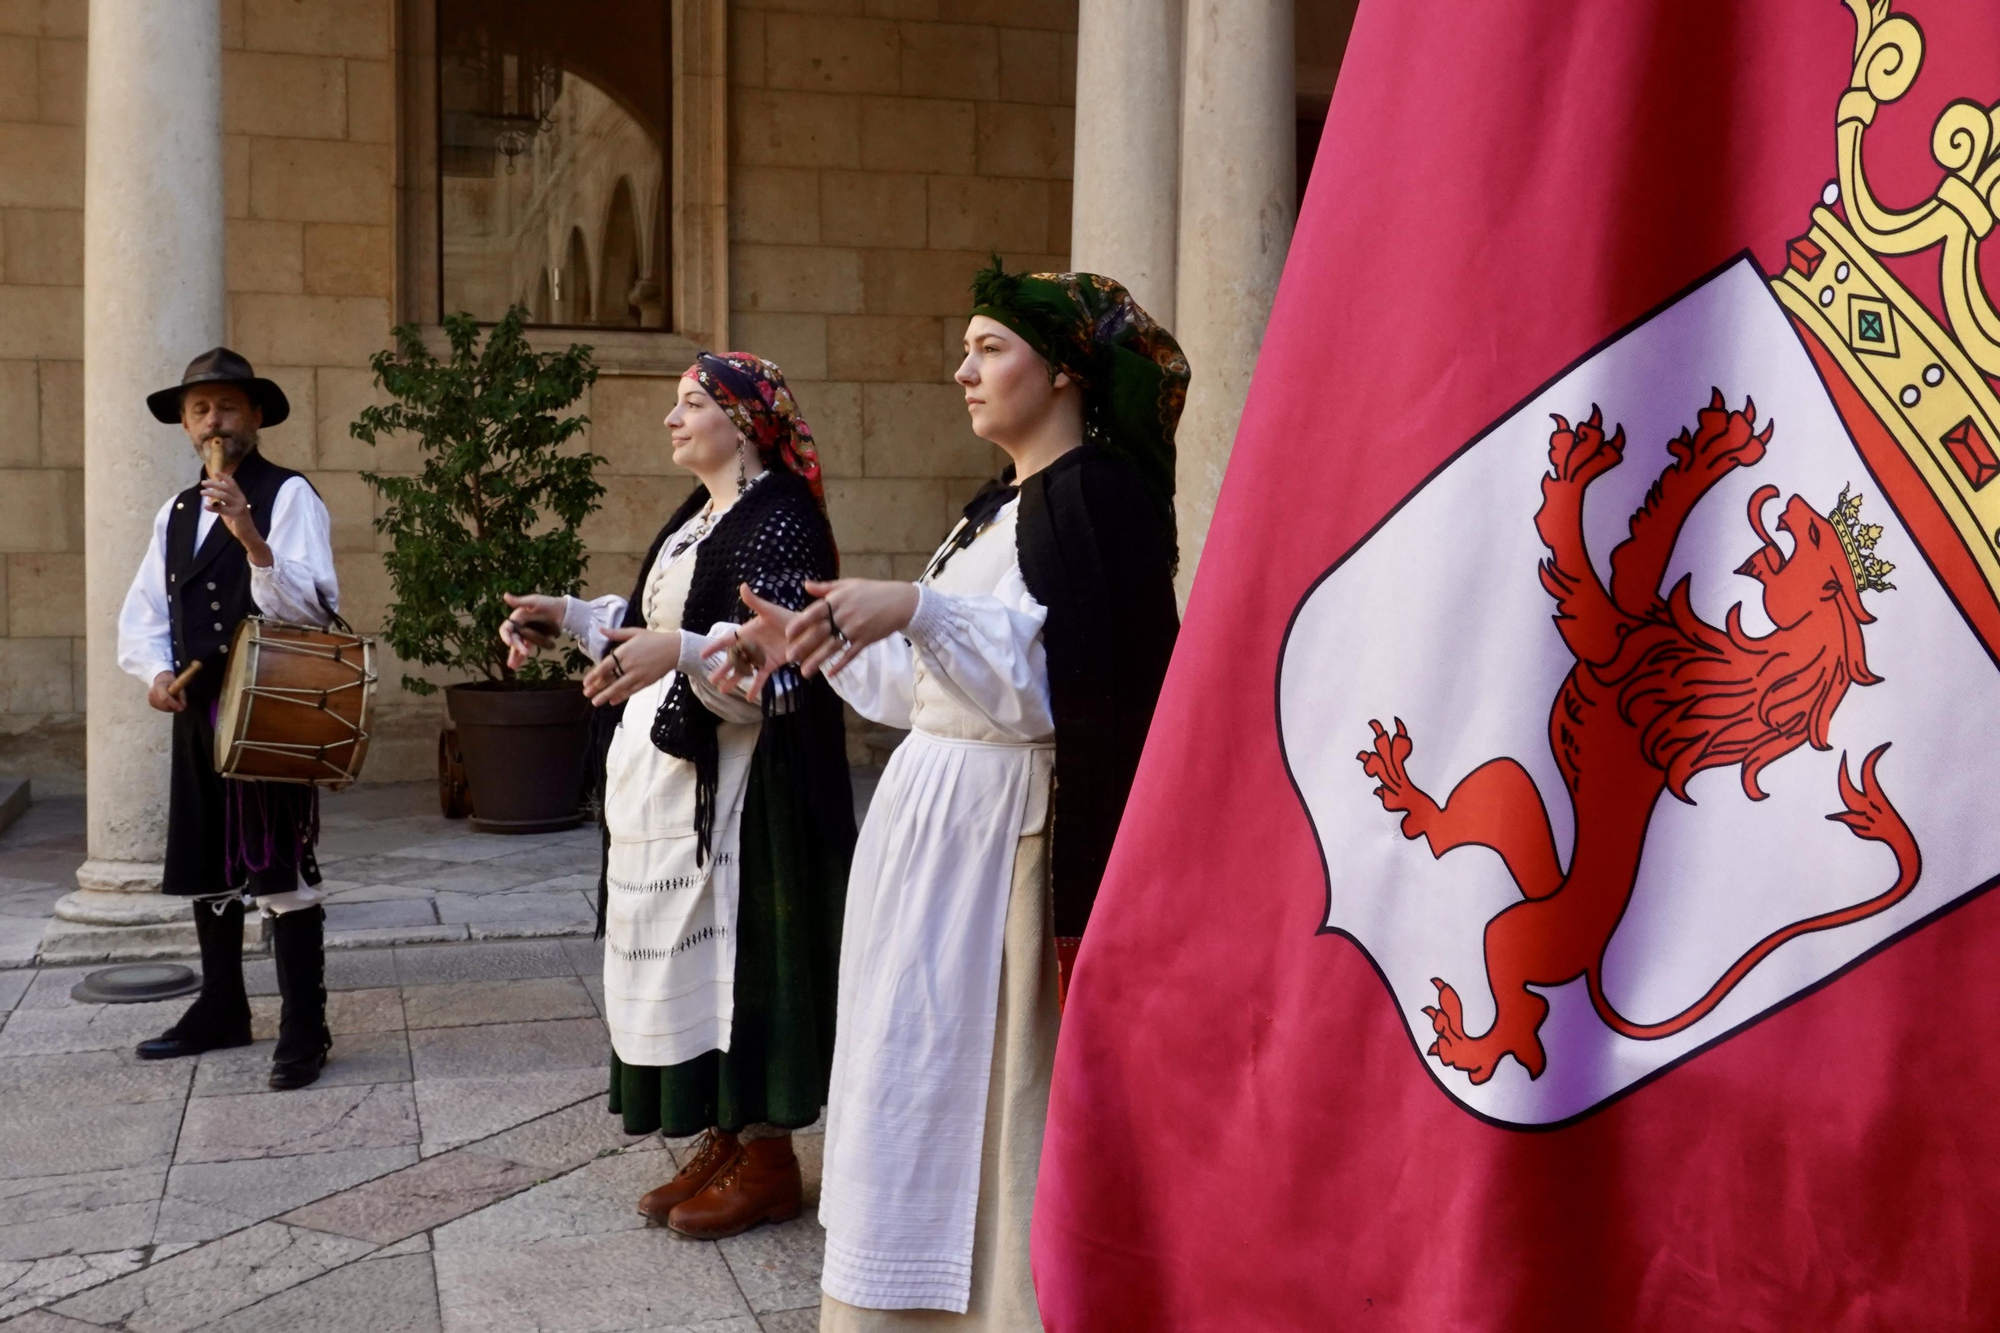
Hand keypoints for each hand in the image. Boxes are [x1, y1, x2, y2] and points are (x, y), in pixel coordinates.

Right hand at [148, 671, 186, 713]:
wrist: (160, 680)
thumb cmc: (170, 683)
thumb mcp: (178, 685)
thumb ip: (181, 695)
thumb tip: (183, 706)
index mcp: (159, 686)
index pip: (165, 698)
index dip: (174, 704)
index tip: (182, 708)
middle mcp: (152, 693)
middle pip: (164, 705)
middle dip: (174, 707)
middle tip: (182, 706)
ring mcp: (151, 699)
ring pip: (163, 708)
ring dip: (172, 708)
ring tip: (176, 702)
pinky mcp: (151, 703)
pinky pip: (161, 709)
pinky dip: (168, 708)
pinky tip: (170, 703)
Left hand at [199, 472, 270, 566]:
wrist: (248, 535)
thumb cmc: (238, 523)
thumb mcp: (229, 510)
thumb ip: (222, 504)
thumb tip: (210, 497)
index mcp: (240, 497)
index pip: (233, 484)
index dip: (224, 477)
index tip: (215, 473)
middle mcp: (241, 500)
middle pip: (226, 488)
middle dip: (214, 484)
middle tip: (203, 483)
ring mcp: (240, 507)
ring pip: (224, 496)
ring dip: (211, 493)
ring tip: (202, 492)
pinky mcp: (237, 515)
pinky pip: (222, 509)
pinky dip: (213, 507)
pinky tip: (205, 506)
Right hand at [500, 592, 567, 669]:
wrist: (564, 611)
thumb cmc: (548, 604)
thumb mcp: (534, 601)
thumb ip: (519, 601)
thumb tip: (505, 596)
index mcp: (517, 617)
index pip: (506, 628)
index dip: (505, 635)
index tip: (509, 643)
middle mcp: (520, 626)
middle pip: (513, 639)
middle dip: (516, 647)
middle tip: (525, 652)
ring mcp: (527, 633)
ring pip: (518, 645)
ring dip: (515, 655)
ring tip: (512, 666)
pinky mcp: (534, 639)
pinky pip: (526, 647)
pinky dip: (521, 656)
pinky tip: (517, 664)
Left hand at [581, 626, 680, 706]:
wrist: (674, 649)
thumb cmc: (653, 639)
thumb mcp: (634, 632)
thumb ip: (616, 633)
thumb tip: (600, 629)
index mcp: (625, 651)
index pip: (605, 666)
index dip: (594, 675)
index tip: (585, 682)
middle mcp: (630, 664)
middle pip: (610, 678)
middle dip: (597, 688)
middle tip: (586, 694)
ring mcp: (638, 674)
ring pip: (619, 687)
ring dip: (606, 695)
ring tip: (596, 702)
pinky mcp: (646, 681)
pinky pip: (631, 690)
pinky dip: (622, 696)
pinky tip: (613, 701)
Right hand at [709, 586, 802, 702]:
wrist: (806, 630)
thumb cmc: (786, 617)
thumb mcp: (769, 610)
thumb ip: (755, 602)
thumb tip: (742, 586)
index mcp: (747, 633)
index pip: (727, 640)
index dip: (715, 647)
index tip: (702, 655)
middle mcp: (751, 646)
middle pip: (733, 659)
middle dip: (722, 669)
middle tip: (710, 679)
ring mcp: (760, 657)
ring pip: (744, 670)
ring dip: (734, 680)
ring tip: (723, 690)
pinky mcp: (771, 665)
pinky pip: (761, 678)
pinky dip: (756, 687)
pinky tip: (749, 697)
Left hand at [787, 579, 918, 678]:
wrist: (899, 602)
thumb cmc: (872, 591)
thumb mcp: (848, 584)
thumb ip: (825, 587)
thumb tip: (805, 585)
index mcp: (837, 600)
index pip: (813, 613)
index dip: (800, 624)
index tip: (788, 634)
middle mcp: (844, 615)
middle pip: (820, 633)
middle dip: (804, 646)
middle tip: (789, 658)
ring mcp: (855, 629)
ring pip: (833, 647)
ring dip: (818, 660)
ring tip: (804, 672)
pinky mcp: (866, 640)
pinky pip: (851, 654)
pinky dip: (841, 664)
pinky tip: (830, 674)